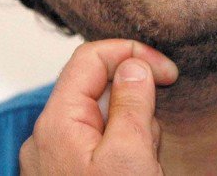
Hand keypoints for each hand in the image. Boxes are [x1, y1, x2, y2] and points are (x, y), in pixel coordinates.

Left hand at [19, 39, 177, 174]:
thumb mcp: (130, 157)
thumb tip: (133, 64)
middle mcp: (49, 136)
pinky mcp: (67, 175)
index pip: (90, 57)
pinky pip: (99, 146)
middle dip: (135, 103)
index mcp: (57, 122)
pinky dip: (123, 152)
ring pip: (104, 120)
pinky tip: (136, 174)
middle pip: (98, 89)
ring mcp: (56, 159)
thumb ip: (132, 103)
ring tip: (144, 169)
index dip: (130, 53)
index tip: (166, 70)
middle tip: (152, 144)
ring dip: (132, 133)